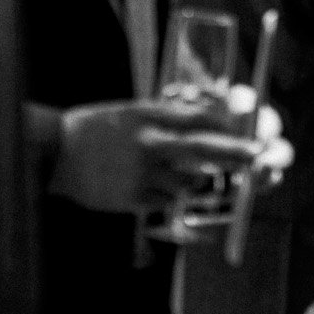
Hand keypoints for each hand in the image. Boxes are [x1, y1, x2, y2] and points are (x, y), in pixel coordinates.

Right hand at [51, 96, 277, 212]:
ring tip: (168, 173)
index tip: (251, 136)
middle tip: (260, 157)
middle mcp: (150, 144)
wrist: (53, 154)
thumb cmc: (98, 129)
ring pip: (189, 182)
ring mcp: (142, 174)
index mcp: (151, 118)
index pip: (202, 120)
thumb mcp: (135, 112)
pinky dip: (165, 196)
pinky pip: (166, 201)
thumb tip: (215, 121)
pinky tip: (144, 185)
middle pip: (205, 148)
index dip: (231, 129)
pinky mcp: (133, 198)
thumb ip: (171, 116)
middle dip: (238, 154)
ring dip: (193, 181)